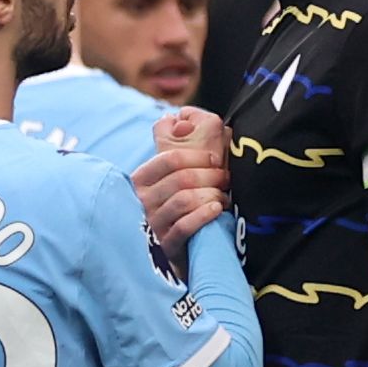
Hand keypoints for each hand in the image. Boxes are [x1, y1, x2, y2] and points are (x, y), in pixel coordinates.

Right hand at [136, 109, 232, 258]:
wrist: (180, 251)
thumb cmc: (182, 206)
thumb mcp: (176, 176)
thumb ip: (181, 146)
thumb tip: (183, 115)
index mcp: (142, 179)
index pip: (169, 158)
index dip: (197, 155)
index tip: (215, 160)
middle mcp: (142, 200)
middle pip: (182, 178)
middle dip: (211, 176)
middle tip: (225, 179)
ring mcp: (152, 224)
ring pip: (184, 200)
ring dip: (212, 195)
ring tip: (223, 197)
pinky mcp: (165, 245)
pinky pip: (185, 225)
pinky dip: (205, 214)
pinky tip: (217, 210)